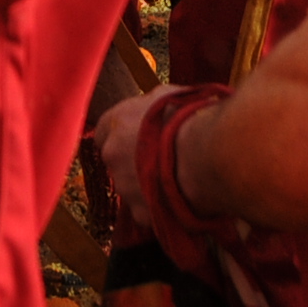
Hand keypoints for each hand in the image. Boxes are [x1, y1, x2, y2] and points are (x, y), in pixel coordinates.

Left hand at [92, 85, 177, 229]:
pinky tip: (179, 198)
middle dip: (134, 161)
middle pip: (117, 160)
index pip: (104, 130)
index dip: (122, 134)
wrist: (203, 154)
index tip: (137, 137)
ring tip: (176, 179)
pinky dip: (160, 207)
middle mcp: (112, 153)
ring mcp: (124, 185)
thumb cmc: (188, 119)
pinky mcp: (140, 211)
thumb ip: (151, 103)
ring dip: (147, 184)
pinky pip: (147, 211)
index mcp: (116, 122)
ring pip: (131, 187)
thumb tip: (155, 104)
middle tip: (162, 160)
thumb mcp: (167, 95)